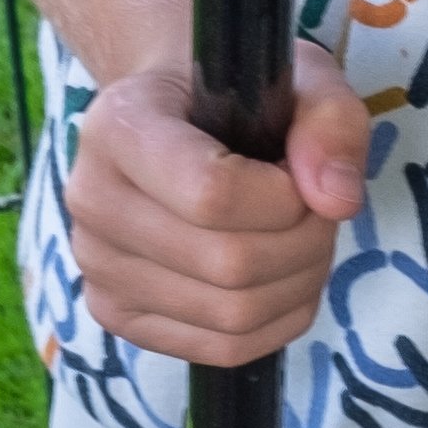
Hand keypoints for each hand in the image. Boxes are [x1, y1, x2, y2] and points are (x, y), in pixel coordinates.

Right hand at [66, 42, 374, 363]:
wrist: (175, 117)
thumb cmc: (238, 94)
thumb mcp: (302, 78)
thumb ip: (330, 122)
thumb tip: (336, 201)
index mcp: (119, 125)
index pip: (211, 194)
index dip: (285, 198)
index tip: (299, 174)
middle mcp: (91, 198)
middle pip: (229, 264)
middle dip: (304, 243)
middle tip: (317, 211)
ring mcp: (96, 265)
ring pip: (232, 314)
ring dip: (297, 284)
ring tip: (301, 239)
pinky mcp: (115, 314)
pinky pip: (221, 349)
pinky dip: (276, 322)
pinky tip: (281, 279)